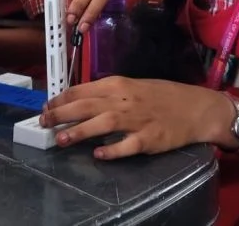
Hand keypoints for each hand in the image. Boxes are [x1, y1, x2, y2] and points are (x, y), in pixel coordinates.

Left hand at [39, 76, 232, 159]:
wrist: (195, 107)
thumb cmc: (161, 96)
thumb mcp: (130, 87)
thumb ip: (105, 93)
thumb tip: (76, 101)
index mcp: (117, 84)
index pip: (81, 90)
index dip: (60, 99)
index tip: (46, 108)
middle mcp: (124, 100)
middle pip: (86, 105)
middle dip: (61, 114)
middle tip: (43, 123)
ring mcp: (137, 120)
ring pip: (102, 123)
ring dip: (79, 131)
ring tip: (61, 139)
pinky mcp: (149, 139)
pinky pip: (127, 146)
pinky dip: (112, 150)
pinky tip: (98, 154)